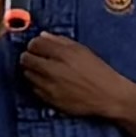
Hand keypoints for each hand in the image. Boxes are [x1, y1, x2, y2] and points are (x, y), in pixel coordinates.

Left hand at [17, 31, 135, 136]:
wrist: (109, 97)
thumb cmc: (99, 72)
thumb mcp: (83, 51)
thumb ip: (61, 41)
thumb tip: (43, 36)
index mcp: (63, 54)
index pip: (35, 44)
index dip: (34, 43)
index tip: (37, 46)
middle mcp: (54, 69)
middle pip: (26, 59)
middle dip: (29, 56)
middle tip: (35, 57)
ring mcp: (50, 86)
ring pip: (27, 74)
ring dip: (31, 70)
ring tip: (43, 70)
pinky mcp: (50, 100)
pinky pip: (33, 88)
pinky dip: (36, 84)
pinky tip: (47, 82)